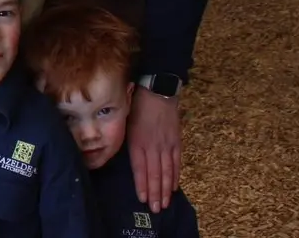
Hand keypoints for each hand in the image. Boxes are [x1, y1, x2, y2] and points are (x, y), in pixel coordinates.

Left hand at [128, 87, 181, 213]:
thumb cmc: (136, 105)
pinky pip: (176, 161)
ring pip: (167, 171)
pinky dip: (176, 175)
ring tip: (165, 203)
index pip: (140, 168)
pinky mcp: (176, 141)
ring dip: (166, 188)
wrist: (157, 91)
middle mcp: (153, 146)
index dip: (142, 184)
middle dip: (155, 193)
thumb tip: (121, 156)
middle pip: (155, 173)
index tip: (143, 198)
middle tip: (155, 209)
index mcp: (138, 142)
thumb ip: (126, 141)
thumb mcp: (125, 122)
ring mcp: (166, 144)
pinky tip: (175, 186)